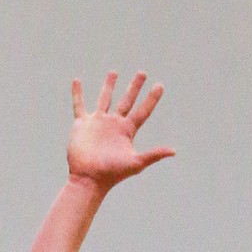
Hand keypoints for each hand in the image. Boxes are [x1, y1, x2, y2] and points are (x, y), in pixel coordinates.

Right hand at [68, 71, 175, 189]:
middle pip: (127, 100)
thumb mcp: (135, 163)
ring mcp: (97, 123)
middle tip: (142, 73)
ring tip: (114, 72)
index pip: (142, 111)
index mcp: (127, 131)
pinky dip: (77, 93)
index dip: (152, 99)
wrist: (88, 179)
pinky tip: (77, 81)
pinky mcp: (82, 124)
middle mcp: (113, 124)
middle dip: (134, 87)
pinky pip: (79, 105)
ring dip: (109, 86)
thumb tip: (174, 151)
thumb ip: (153, 154)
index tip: (160, 85)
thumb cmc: (112, 174)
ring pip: (105, 99)